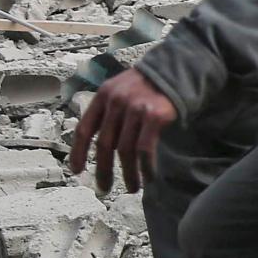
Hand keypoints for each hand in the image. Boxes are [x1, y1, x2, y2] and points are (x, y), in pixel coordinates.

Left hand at [68, 69, 175, 193]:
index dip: (78, 152)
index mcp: (103, 95)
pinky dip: (146, 167)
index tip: (77, 171)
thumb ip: (109, 110)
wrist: (180, 69)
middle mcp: (117, 101)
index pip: (84, 128)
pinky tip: (149, 177)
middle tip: (104, 188)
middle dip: (104, 170)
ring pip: (125, 150)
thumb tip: (102, 144)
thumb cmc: (150, 85)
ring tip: (132, 188)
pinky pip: (145, 149)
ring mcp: (136, 108)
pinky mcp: (155, 116)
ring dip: (128, 174)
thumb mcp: (122, 89)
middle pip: (104, 144)